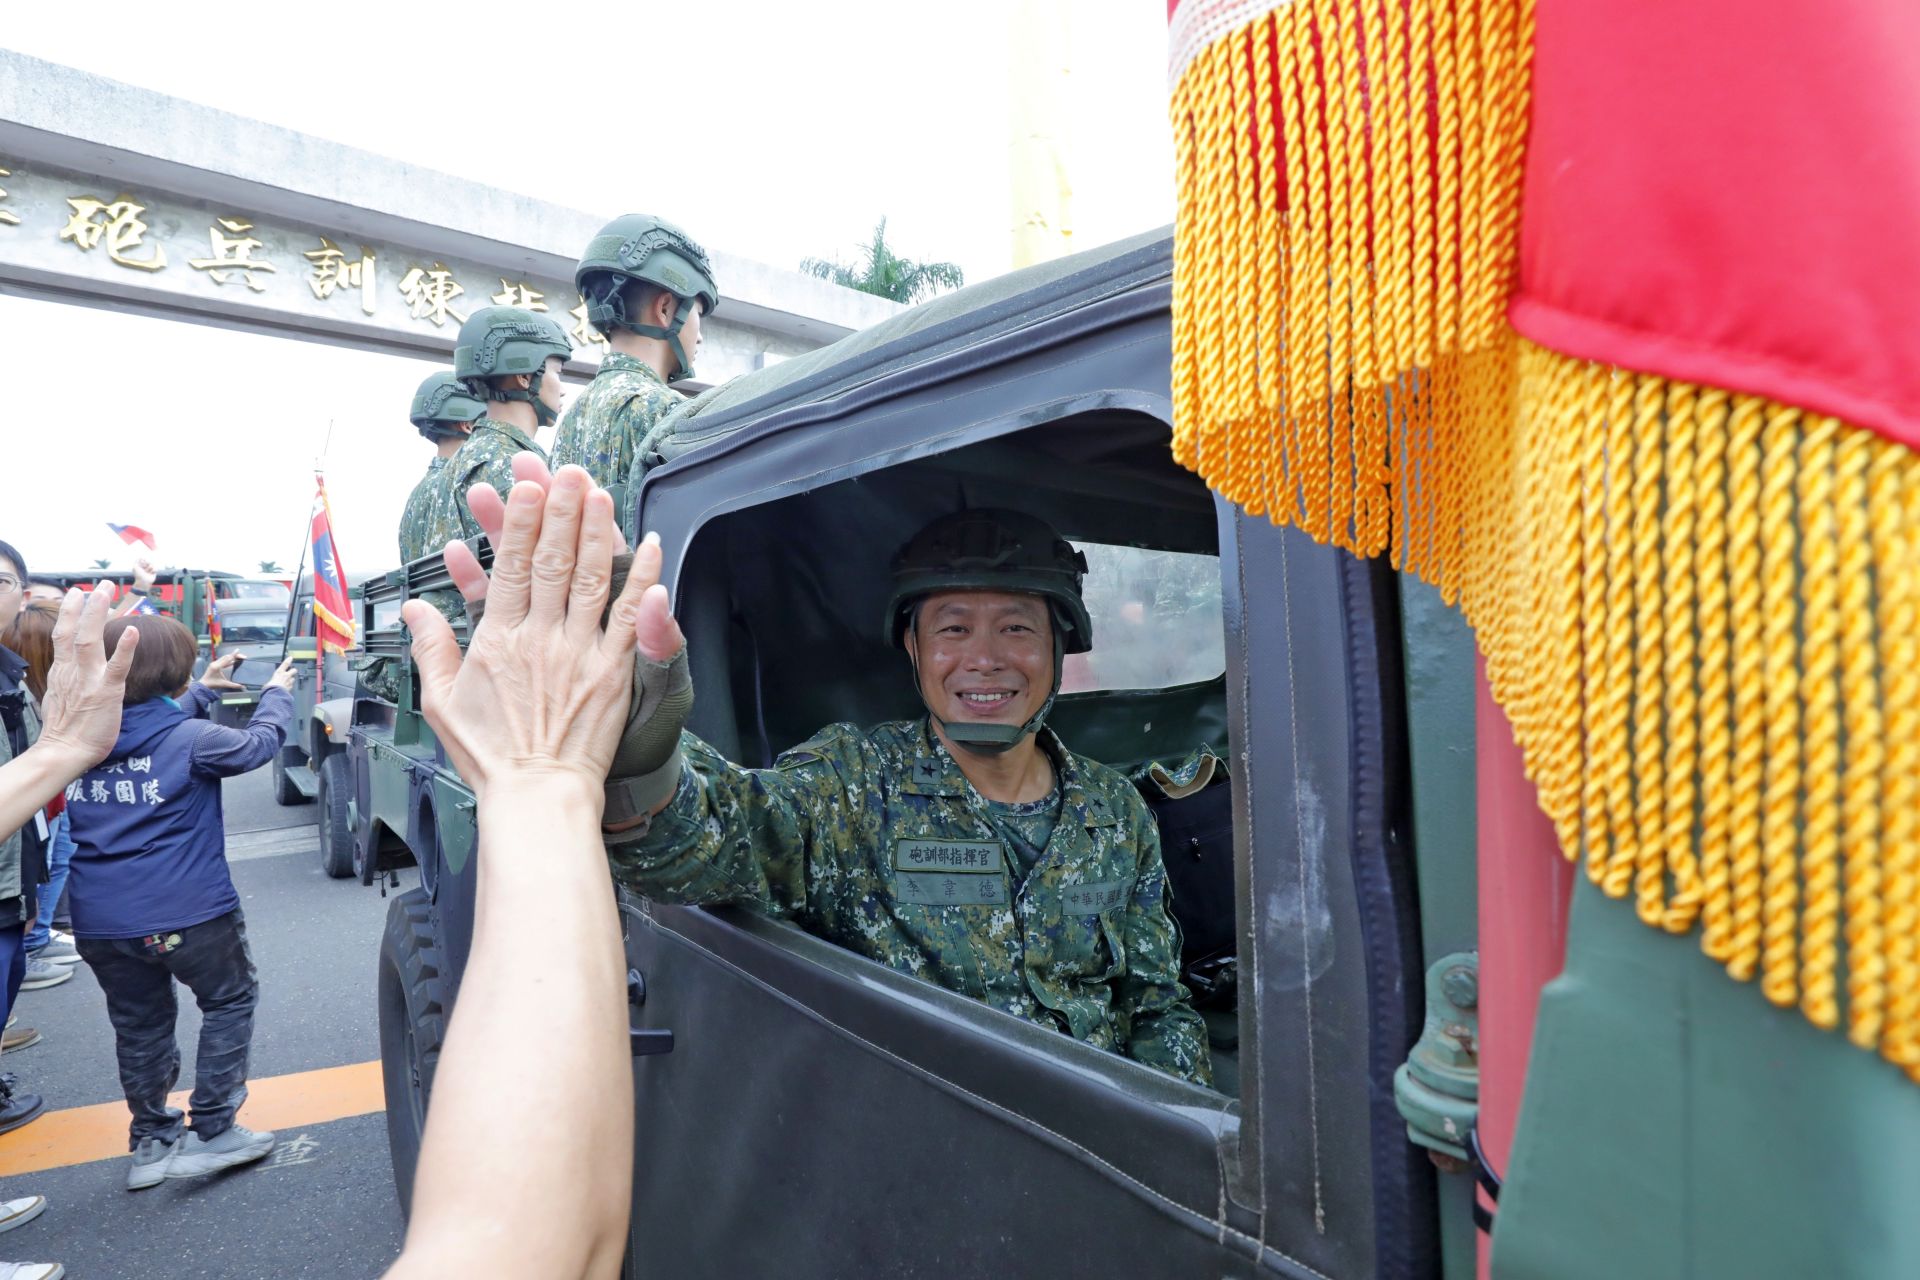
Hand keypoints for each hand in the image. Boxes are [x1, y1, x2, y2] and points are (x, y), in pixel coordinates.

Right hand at [37, 588, 138, 769]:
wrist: (64, 752)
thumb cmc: (66, 730)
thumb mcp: (59, 697)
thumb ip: (68, 679)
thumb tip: (71, 672)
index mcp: (63, 671)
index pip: (64, 635)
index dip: (70, 613)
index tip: (75, 593)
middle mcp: (73, 671)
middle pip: (76, 631)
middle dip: (87, 605)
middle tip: (100, 584)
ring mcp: (89, 680)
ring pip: (90, 641)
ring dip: (98, 614)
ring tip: (105, 592)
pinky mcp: (106, 692)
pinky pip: (116, 667)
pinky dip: (124, 648)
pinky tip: (132, 631)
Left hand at [132, 557, 156, 590]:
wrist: (143, 582)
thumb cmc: (138, 575)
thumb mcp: (135, 567)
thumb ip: (137, 561)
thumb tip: (141, 557)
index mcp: (140, 565)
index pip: (143, 559)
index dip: (143, 561)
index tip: (141, 563)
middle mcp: (144, 567)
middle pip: (148, 561)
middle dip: (146, 564)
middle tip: (144, 568)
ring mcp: (149, 569)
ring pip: (152, 564)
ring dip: (149, 568)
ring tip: (147, 572)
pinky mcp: (153, 572)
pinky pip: (156, 568)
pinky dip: (153, 571)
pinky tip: (151, 573)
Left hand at [200, 652, 244, 689]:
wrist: (203, 685)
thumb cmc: (213, 684)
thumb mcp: (224, 684)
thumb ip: (233, 685)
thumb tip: (242, 686)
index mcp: (217, 667)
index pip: (227, 659)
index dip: (233, 654)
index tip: (238, 650)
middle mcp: (215, 663)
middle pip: (226, 657)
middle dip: (234, 656)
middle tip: (242, 656)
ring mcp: (214, 664)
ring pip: (224, 658)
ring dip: (231, 657)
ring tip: (238, 658)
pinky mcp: (213, 665)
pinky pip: (222, 661)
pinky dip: (227, 660)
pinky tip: (232, 662)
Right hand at [266, 658, 298, 692]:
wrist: (275, 694)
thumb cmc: (270, 688)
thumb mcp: (268, 682)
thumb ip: (271, 682)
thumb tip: (269, 684)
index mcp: (279, 672)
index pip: (285, 664)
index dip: (288, 660)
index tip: (290, 658)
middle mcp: (286, 676)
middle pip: (293, 670)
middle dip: (293, 671)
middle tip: (291, 671)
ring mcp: (289, 682)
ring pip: (293, 679)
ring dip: (291, 680)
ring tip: (287, 682)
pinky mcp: (290, 687)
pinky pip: (291, 686)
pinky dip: (289, 686)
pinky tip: (286, 688)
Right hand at [404, 466, 655, 798]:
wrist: (536, 795)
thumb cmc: (490, 754)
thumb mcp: (443, 702)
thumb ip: (432, 648)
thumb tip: (416, 607)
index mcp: (498, 641)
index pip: (511, 568)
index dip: (520, 524)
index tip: (527, 489)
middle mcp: (540, 639)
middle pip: (552, 562)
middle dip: (560, 511)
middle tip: (567, 472)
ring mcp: (580, 653)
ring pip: (589, 580)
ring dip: (596, 532)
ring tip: (600, 493)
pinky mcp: (612, 672)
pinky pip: (628, 618)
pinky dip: (642, 580)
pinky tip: (650, 546)